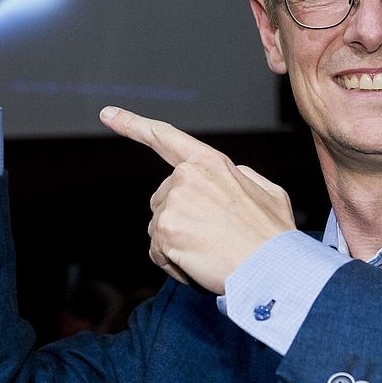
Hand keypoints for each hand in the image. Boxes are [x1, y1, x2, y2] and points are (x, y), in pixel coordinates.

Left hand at [99, 106, 294, 293]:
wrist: (274, 268)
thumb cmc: (274, 236)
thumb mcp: (268, 192)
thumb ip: (242, 178)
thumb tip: (228, 178)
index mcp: (210, 162)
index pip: (165, 138)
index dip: (132, 124)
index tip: (106, 114)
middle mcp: (187, 176)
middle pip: (162, 201)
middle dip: (179, 222)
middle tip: (214, 239)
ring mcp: (174, 202)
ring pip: (159, 230)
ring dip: (179, 246)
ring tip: (213, 253)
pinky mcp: (165, 230)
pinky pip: (159, 254)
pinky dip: (176, 265)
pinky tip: (202, 265)